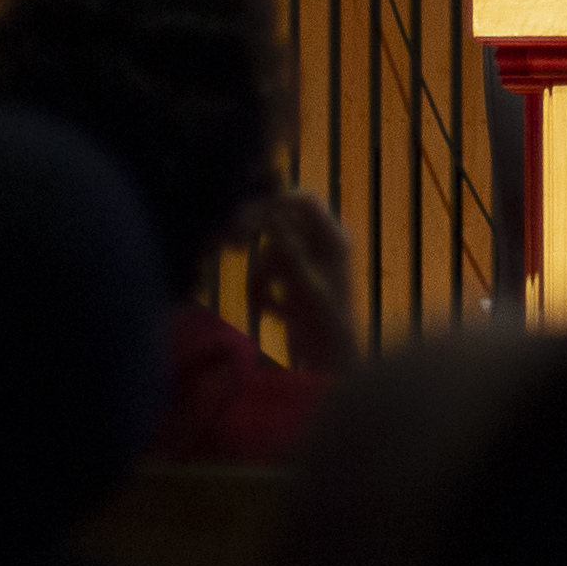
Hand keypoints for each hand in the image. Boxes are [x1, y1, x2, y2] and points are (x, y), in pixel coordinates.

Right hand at [243, 188, 359, 377]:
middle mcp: (322, 249)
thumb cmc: (325, 323)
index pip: (305, 201)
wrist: (329, 364)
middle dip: (261, 245)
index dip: (276, 201)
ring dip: (261, 277)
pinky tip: (275, 315)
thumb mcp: (305, 282)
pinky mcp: (293, 289)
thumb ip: (289, 248)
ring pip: (269, 254)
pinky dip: (265, 295)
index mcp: (334, 240)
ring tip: (264, 303)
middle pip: (281, 225)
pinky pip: (267, 278)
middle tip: (232, 245)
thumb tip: (272, 213)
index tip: (247, 215)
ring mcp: (307, 268)